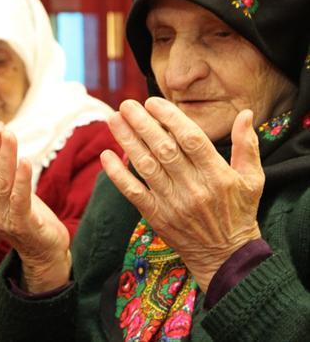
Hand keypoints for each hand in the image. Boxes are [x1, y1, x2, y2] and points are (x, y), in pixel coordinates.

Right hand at [0, 126, 70, 292]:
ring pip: (2, 182)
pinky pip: (19, 198)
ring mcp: (2, 219)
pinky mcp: (22, 225)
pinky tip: (25, 161)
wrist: (44, 252)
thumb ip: (1, 174)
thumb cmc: (28, 217)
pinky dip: (22, 178)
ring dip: (6, 156)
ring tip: (9, 135)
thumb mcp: (10, 193)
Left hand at [100, 98, 263, 291]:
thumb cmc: (239, 212)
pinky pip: (133, 192)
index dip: (170, 118)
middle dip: (142, 124)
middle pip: (164, 149)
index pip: (192, 139)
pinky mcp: (157, 216)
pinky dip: (118, 174)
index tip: (152, 102)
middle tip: (126, 105)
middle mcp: (194, 188)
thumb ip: (247, 145)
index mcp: (218, 175)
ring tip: (113, 120)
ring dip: (127, 141)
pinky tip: (106, 155)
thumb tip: (244, 114)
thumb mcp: (253, 179)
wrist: (227, 257)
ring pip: (146, 166)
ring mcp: (173, 203)